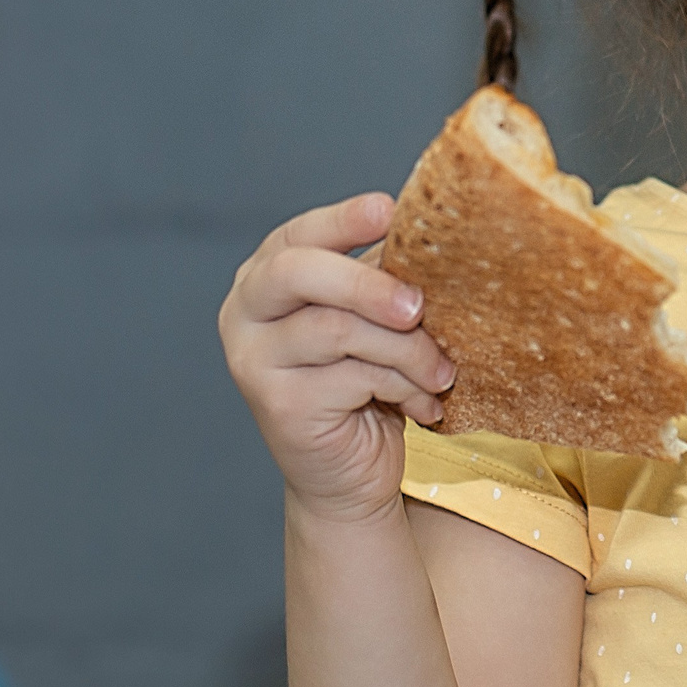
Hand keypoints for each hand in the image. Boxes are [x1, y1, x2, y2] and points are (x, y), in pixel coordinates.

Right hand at [220, 194, 456, 521]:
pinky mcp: (277, 404)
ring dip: (406, 349)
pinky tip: (423, 404)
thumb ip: (385, 279)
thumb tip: (435, 237)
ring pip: (337, 329)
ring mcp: (253, 360)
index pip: (297, 235)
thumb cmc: (367, 385)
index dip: (342, 219)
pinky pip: (352, 376)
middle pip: (298, 272)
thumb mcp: (376, 321)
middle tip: (419, 306)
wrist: (350, 475)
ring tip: (440, 373)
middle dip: (369, 283)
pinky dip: (402, 386)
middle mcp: (245, 313)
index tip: (389, 210)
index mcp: (266, 277)